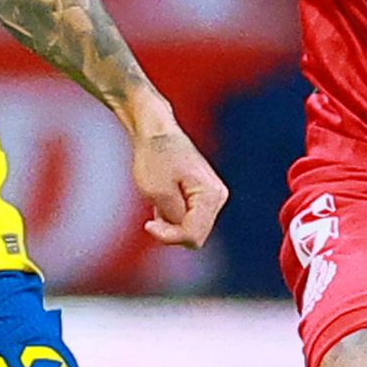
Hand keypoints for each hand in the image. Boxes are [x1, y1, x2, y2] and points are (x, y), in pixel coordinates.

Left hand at [125, 109, 226, 247]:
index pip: (193, 236)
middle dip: (171, 230)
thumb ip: (173, 219)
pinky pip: (188, 219)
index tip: (148, 224)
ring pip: (191, 228)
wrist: (155, 130)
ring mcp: (212, 196)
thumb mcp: (157, 192)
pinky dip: (172, 215)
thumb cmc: (154, 155)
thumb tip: (184, 235)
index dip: (168, 236)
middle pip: (195, 235)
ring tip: (158, 200)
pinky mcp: (203, 196)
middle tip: (152, 214)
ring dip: (170, 222)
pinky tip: (163, 198)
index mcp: (211, 195)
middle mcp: (218, 197)